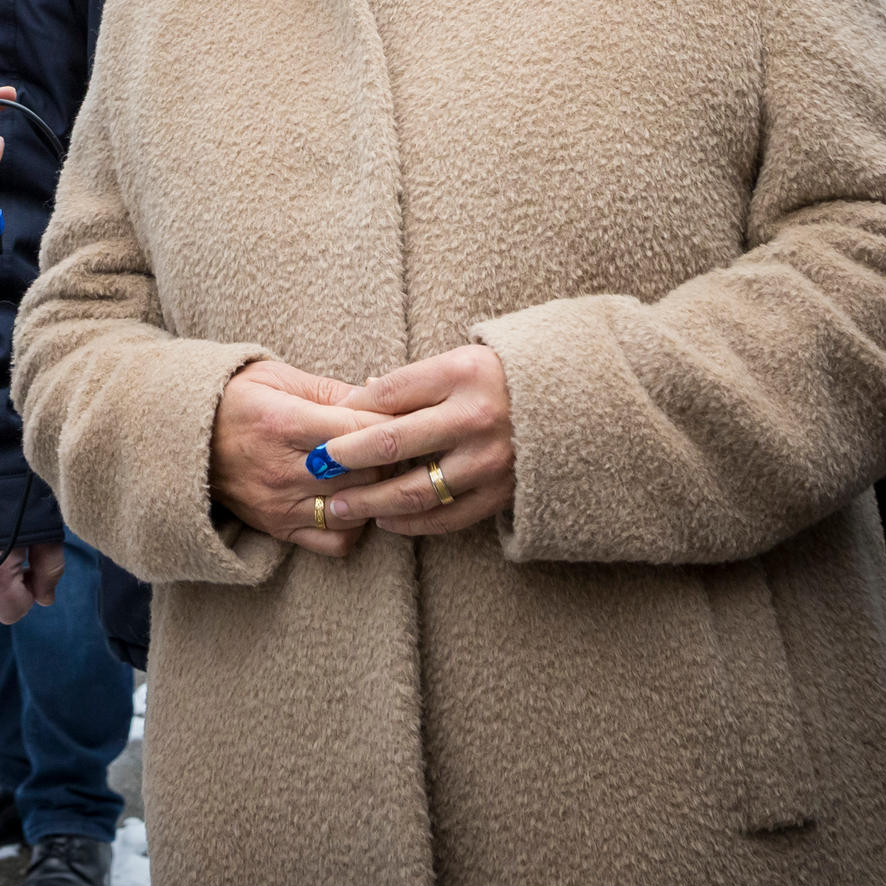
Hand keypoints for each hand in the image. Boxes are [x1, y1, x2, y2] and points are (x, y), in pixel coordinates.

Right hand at [208, 361, 388, 559]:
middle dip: (388, 456)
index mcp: (282, 422)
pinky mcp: (278, 527)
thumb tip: (379, 395)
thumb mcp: (275, 377)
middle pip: (364, 471)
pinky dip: (353, 525)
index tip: (399, 416)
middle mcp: (282, 468)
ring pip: (356, 508)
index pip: (358, 428)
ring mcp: (280, 503)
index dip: (387, 422)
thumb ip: (328, 390)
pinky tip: (351, 500)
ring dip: (375, 491)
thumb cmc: (234, 398)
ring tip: (375, 472)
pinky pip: (336, 542)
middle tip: (396, 443)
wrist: (181, 437)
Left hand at [321, 345, 515, 538]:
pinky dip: (414, 523)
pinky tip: (387, 521)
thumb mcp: (456, 362)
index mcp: (460, 374)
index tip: (319, 429)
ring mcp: (491, 460)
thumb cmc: (498, 378)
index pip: (388, 395)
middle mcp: (475, 418)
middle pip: (394, 442)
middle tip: (315, 469)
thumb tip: (356, 399)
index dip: (348, 413)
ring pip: (417, 489)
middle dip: (347, 459)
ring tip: (339, 506)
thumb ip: (409, 383)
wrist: (569, 405)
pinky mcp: (502, 493)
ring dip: (372, 501)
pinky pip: (449, 517)